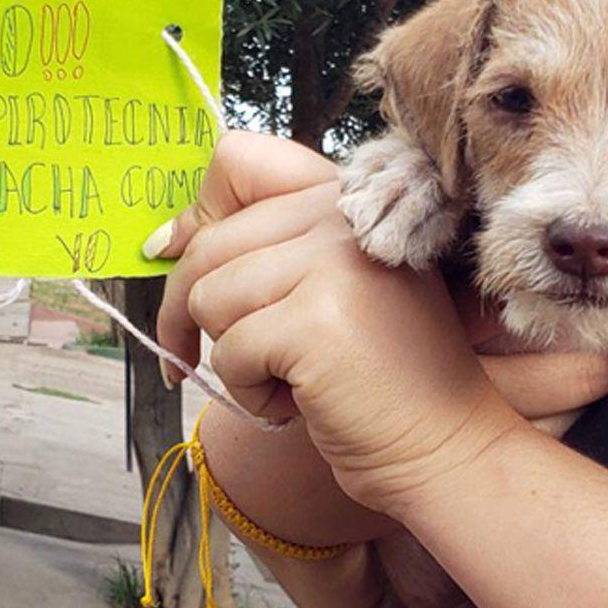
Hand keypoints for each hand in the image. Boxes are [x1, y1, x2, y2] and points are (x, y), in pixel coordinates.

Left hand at [154, 131, 607, 515]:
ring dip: (232, 357)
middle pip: (208, 245)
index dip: (199, 215)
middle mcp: (342, 215)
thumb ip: (263, 252)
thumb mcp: (326, 292)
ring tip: (290, 378)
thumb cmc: (377, 379)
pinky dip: (249, 394)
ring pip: (208, 298)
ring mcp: (333, 264)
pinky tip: (301, 402)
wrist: (444, 446)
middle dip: (188, 313)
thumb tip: (163, 239)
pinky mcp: (317, 320)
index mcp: (344, 199)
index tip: (178, 261)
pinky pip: (229, 351)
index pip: (239, 160)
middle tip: (202, 359)